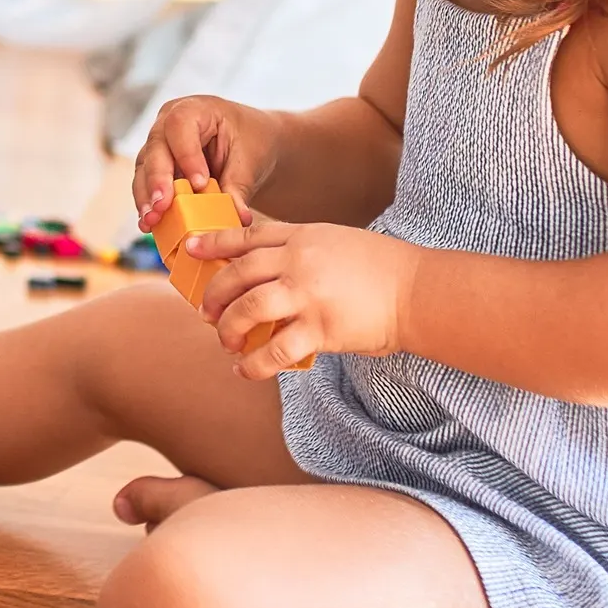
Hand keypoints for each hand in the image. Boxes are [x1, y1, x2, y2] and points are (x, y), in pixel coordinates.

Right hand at [132, 96, 283, 224]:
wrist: (250, 145)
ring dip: (146, 197)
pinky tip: (149, 224)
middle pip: (155, 148)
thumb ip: (239, 187)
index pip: (181, 127)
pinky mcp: (155, 169)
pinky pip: (145, 186)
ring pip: (143, 169)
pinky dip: (148, 205)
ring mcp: (158, 146)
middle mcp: (168, 124)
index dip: (187, 155)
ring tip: (151, 221)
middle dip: (157, 180)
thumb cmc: (250, 141)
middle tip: (161, 206)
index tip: (199, 184)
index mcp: (195, 109)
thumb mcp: (250, 160)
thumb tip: (237, 217)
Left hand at [180, 212, 413, 378]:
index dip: (213, 243)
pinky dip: (253, 364)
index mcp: (303, 237)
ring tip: (226, 341)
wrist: (418, 292)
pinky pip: (274, 350)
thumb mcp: (334, 240)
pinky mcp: (320, 329)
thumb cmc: (380, 268)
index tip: (189, 250)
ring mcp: (308, 294)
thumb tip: (262, 256)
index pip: (247, 237)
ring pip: (247, 309)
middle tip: (206, 312)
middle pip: (237, 273)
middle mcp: (299, 261)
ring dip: (228, 328)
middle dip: (213, 294)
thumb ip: (299, 246)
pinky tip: (244, 369)